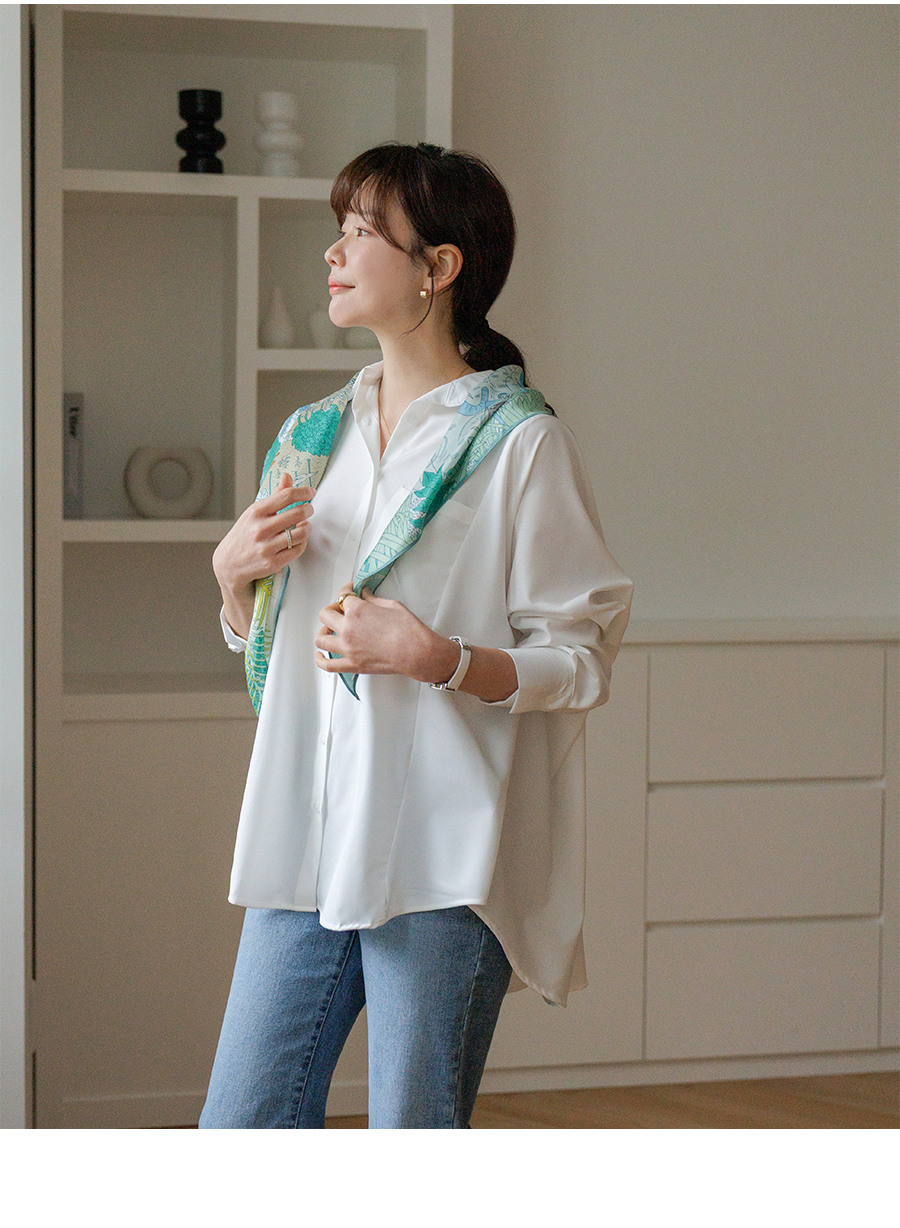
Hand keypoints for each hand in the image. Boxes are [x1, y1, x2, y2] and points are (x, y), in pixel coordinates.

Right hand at [213, 472, 313, 638]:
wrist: (229, 565)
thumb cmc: (244, 535)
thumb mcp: (254, 513)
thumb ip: (274, 496)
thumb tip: (287, 476)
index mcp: (256, 512)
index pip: (286, 496)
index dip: (303, 492)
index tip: (311, 492)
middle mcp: (260, 528)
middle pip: (297, 513)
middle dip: (308, 509)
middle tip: (309, 509)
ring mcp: (267, 547)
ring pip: (300, 533)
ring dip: (307, 527)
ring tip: (305, 525)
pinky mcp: (273, 563)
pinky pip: (298, 549)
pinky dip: (302, 543)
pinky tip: (298, 539)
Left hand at [314, 587, 458, 682]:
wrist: (417, 652)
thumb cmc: (409, 630)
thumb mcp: (392, 605)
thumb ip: (373, 600)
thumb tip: (365, 595)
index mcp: (357, 611)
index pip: (343, 596)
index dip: (346, 591)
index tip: (350, 591)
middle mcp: (348, 629)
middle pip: (325, 615)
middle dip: (332, 609)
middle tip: (341, 610)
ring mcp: (347, 648)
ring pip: (321, 638)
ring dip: (324, 631)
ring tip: (331, 630)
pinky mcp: (352, 665)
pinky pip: (327, 664)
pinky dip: (320, 659)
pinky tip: (321, 654)